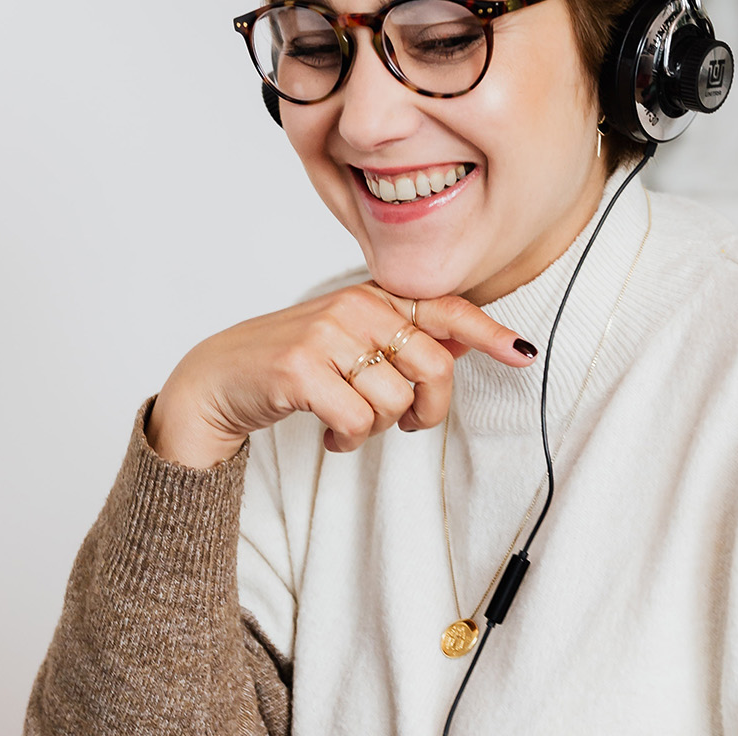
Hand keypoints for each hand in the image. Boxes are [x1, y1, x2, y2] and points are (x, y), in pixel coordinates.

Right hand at [146, 283, 536, 466]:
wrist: (216, 380)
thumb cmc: (291, 364)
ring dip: (377, 428)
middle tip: (404, 423)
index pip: (444, 309)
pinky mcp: (301, 371)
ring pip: (396, 401)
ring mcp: (325, 335)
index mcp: (371, 297)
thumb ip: (404, 340)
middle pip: (432, 367)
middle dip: (427, 410)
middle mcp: (353, 307)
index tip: (522, 354)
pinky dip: (348, 440)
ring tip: (346, 421)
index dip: (488, 332)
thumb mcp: (349, 342)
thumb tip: (468, 343)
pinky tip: (329, 433)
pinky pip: (359, 422)